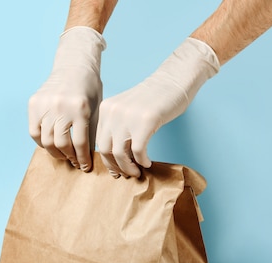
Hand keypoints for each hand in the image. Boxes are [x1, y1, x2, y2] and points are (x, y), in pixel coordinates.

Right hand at [28, 26, 105, 171]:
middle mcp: (61, 107)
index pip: (80, 143)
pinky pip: (34, 131)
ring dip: (55, 152)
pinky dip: (41, 142)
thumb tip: (86, 158)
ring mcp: (45, 105)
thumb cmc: (89, 89)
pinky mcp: (33, 103)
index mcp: (80, 109)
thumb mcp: (96, 109)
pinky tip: (50, 144)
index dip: (82, 159)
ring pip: (46, 140)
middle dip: (69, 157)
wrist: (74, 65)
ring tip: (62, 155)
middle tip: (74, 162)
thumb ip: (91, 132)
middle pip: (61, 144)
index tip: (85, 167)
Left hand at [97, 37, 219, 177]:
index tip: (115, 170)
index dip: (107, 160)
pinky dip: (142, 161)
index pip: (99, 141)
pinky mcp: (145, 121)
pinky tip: (147, 162)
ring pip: (119, 154)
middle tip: (126, 174)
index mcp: (106, 109)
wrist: (173, 80)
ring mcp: (128, 116)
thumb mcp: (127, 110)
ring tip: (137, 171)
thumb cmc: (154, 98)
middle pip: (105, 150)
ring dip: (128, 167)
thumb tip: (116, 156)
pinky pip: (138, 151)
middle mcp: (112, 112)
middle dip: (115, 167)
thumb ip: (118, 126)